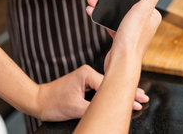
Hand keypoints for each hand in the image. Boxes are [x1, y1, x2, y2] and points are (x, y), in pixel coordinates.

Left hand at [34, 64, 149, 120]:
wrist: (37, 100)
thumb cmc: (53, 103)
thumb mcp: (76, 108)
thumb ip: (95, 108)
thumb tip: (110, 111)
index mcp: (87, 74)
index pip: (111, 86)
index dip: (125, 96)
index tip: (138, 102)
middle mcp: (88, 72)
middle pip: (113, 82)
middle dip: (129, 90)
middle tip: (144, 97)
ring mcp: (87, 76)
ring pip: (109, 84)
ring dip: (121, 91)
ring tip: (138, 96)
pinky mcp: (85, 82)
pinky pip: (102, 87)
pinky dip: (112, 92)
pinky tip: (121, 95)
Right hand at [87, 0, 165, 58]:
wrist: (120, 63)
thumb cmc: (133, 38)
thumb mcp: (143, 9)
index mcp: (152, 15)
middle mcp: (144, 23)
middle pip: (126, 3)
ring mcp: (132, 30)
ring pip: (116, 12)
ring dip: (103, 5)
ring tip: (91, 1)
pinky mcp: (121, 37)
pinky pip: (110, 22)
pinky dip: (101, 16)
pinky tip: (92, 12)